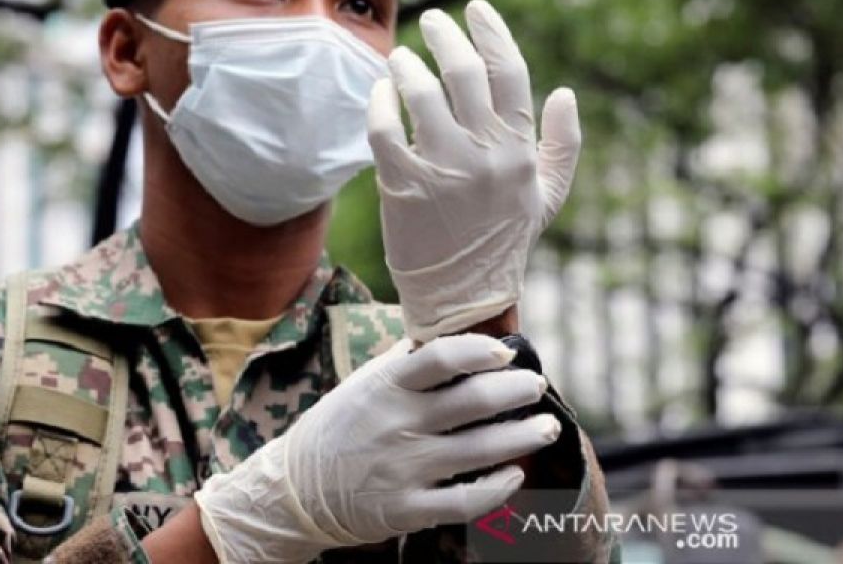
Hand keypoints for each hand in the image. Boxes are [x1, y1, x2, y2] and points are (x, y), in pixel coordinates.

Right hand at [193, 334, 559, 562]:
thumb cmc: (339, 427)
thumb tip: (448, 332)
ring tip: (545, 427)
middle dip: (516, 392)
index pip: (439, 358)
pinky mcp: (407, 510)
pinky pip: (464, 501)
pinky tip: (514, 475)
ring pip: (480, 450)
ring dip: (522, 436)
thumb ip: (404, 362)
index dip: (479, 351)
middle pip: (472, 402)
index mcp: (386, 387)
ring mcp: (403, 469)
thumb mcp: (363, 385)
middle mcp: (397, 424)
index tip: (507, 352)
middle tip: (535, 387)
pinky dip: (496, 488)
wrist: (297, 490)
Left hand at [367, 0, 581, 342]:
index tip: (476, 8)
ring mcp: (442, 169)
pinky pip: (385, 128)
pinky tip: (380, 91)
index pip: (510, 73)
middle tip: (432, 20)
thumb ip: (563, 144)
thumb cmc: (504, 242)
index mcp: (519, 150)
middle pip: (463, 72)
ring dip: (407, 65)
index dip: (492, 33)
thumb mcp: (548, 196)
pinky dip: (380, 101)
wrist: (464, 296)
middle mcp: (483, 154)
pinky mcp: (402, 185)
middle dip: (445, 35)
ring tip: (400, 57)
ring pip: (421, 93)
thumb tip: (565, 92)